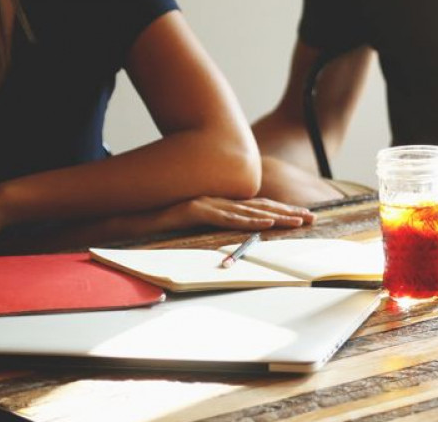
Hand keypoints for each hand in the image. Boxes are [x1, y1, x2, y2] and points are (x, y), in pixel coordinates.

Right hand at [145, 196, 316, 232]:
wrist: (126, 217)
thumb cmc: (158, 224)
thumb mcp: (193, 225)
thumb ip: (215, 225)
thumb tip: (235, 238)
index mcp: (219, 203)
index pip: (257, 207)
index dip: (281, 211)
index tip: (304, 216)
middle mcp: (216, 200)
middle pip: (259, 207)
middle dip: (287, 213)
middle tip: (312, 218)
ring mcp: (205, 203)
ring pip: (247, 211)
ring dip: (275, 217)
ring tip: (297, 222)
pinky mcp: (193, 210)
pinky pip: (224, 217)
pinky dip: (246, 221)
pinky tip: (264, 224)